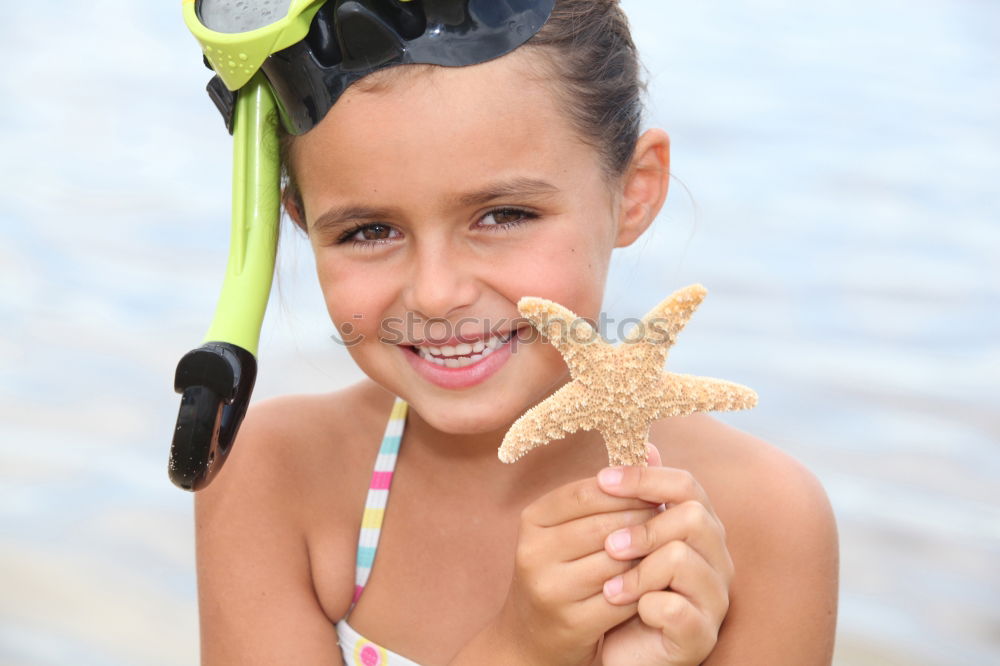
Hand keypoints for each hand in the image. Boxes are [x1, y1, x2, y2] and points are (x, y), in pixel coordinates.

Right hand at [494, 475, 660, 664]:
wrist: (534, 635)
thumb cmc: (563, 568)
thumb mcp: (570, 527)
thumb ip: (608, 492)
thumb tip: (652, 449)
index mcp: (533, 520)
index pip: (587, 492)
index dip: (627, 489)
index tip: (655, 492)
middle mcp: (534, 552)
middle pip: (605, 526)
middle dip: (643, 521)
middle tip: (670, 520)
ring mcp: (550, 589)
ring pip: (617, 561)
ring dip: (648, 554)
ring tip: (667, 546)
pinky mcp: (571, 621)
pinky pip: (622, 596)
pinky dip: (645, 586)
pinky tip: (658, 580)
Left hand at [599, 444, 733, 665]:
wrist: (614, 647)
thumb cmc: (622, 587)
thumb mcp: (624, 537)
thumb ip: (636, 496)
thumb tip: (645, 444)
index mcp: (699, 527)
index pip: (686, 484)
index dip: (645, 479)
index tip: (602, 479)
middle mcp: (716, 559)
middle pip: (691, 517)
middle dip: (642, 528)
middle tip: (609, 546)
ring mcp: (714, 598)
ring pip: (682, 559)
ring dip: (637, 572)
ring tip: (608, 588)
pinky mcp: (701, 635)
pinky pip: (677, 609)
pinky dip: (646, 606)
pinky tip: (629, 609)